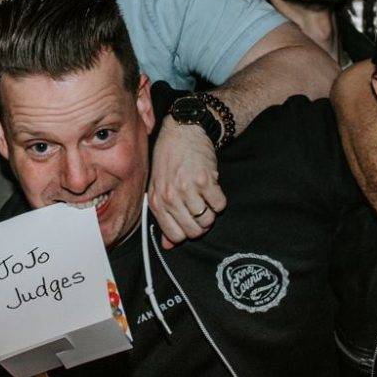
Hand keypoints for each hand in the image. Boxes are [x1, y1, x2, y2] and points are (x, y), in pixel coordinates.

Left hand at [147, 120, 225, 247]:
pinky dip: (220, 200)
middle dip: (201, 225)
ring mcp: (187, 189)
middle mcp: (170, 197)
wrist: (182, 131)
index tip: (191, 223)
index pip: (175, 236)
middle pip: (194, 231)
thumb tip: (168, 245)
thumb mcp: (159, 188)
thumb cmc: (169, 159)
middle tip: (202, 210)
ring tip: (206, 198)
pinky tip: (213, 189)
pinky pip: (220, 205)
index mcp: (156, 201)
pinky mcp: (205, 180)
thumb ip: (164, 218)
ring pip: (208, 220)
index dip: (187, 233)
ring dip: (211, 212)